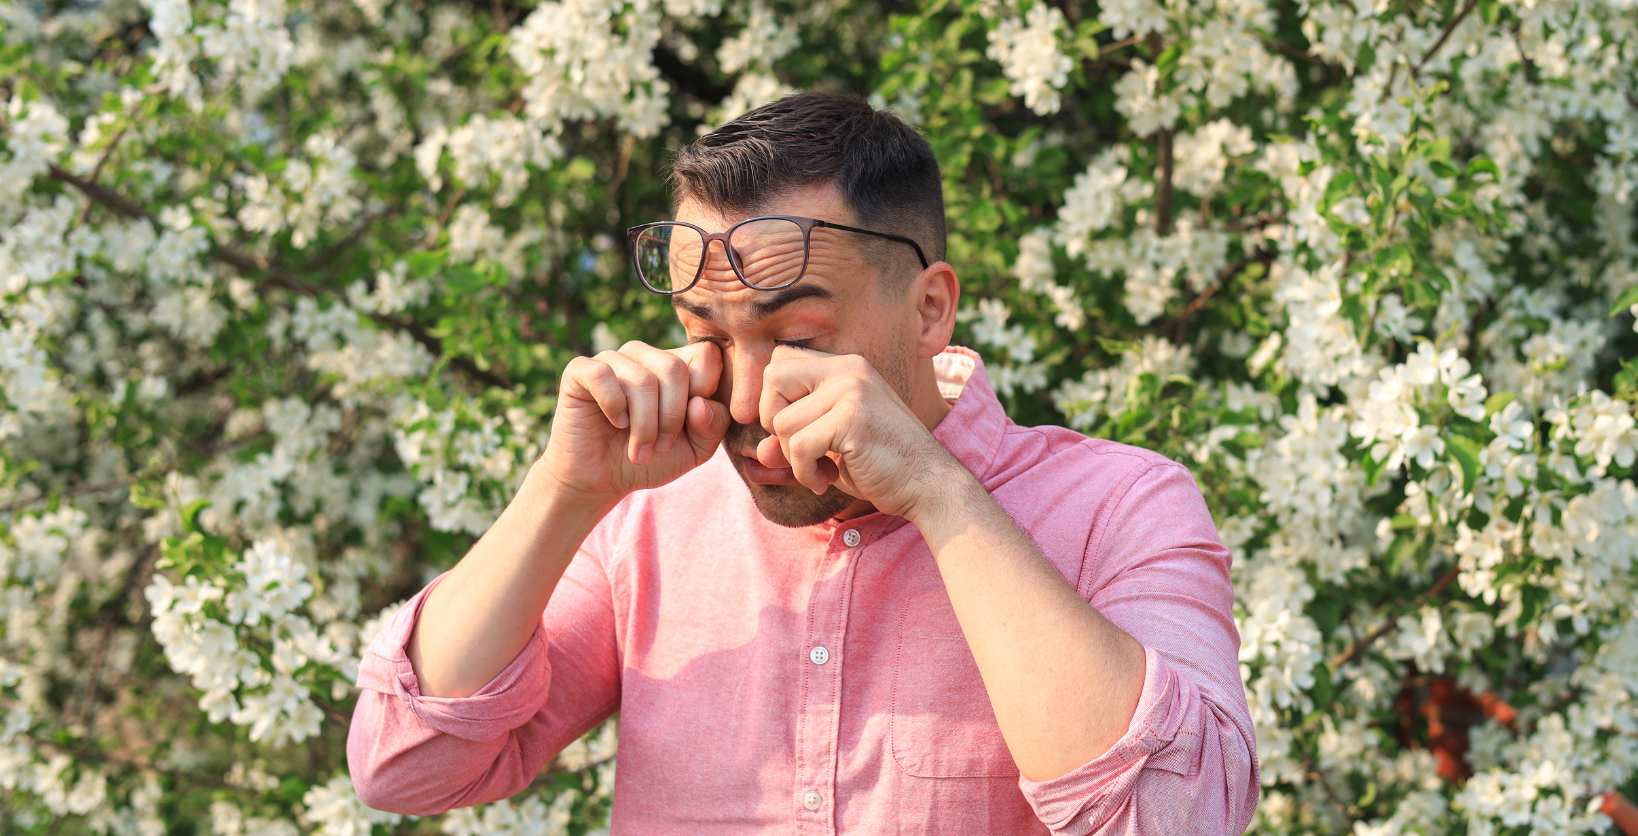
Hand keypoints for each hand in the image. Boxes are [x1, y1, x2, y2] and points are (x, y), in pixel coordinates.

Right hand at [538, 340, 728, 501]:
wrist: (602, 480)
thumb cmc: (652, 459)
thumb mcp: (696, 450)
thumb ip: (713, 425)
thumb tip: (700, 403)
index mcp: (677, 365)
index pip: (707, 354)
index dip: (706, 391)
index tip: (691, 426)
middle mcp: (645, 355)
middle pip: (674, 367)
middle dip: (672, 416)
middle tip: (662, 446)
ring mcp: (612, 359)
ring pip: (641, 379)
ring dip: (644, 425)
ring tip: (639, 449)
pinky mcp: (580, 370)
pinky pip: (602, 376)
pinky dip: (614, 407)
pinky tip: (615, 422)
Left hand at [756, 346, 962, 517]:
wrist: (929, 485)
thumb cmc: (880, 466)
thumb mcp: (830, 450)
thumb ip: (793, 442)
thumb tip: (757, 451)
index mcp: (845, 367)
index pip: (780, 362)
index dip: (775, 400)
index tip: (794, 434)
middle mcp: (848, 369)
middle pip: (773, 378)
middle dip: (776, 423)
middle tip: (802, 450)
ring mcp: (852, 390)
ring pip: (782, 422)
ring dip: (793, 458)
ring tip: (821, 470)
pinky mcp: (854, 417)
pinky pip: (799, 446)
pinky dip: (804, 473)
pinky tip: (825, 481)